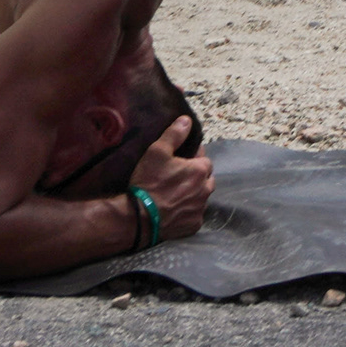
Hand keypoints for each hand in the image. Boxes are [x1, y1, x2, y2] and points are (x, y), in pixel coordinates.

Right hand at [132, 117, 212, 241]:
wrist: (139, 218)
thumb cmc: (149, 181)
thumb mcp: (157, 152)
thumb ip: (174, 134)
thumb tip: (187, 120)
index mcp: (200, 170)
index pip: (204, 159)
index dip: (192, 158)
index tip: (180, 161)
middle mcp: (205, 190)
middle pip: (206, 178)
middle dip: (196, 176)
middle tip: (178, 177)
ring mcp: (200, 209)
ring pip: (202, 197)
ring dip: (194, 194)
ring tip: (176, 194)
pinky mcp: (194, 226)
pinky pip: (195, 215)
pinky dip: (188, 211)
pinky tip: (176, 210)